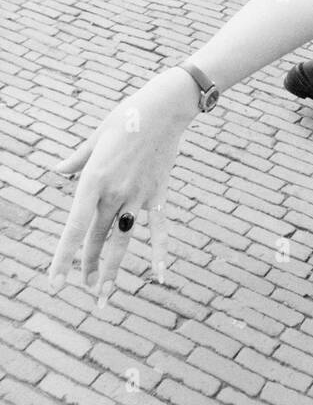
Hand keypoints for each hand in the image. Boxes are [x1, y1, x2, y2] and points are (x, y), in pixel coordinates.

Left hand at [49, 69, 198, 304]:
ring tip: (103, 296)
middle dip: (88, 265)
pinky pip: (159, 230)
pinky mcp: (158, 194)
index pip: (75, 227)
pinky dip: (160, 252)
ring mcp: (139, 196)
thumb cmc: (127, 117)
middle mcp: (115, 193)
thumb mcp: (95, 137)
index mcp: (94, 180)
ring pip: (122, 240)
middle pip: (97, 238)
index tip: (55, 283)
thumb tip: (58, 170)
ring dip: (113, 269)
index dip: (64, 258)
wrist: (165, 108)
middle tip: (82, 286)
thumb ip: (77, 159)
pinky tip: (160, 275)